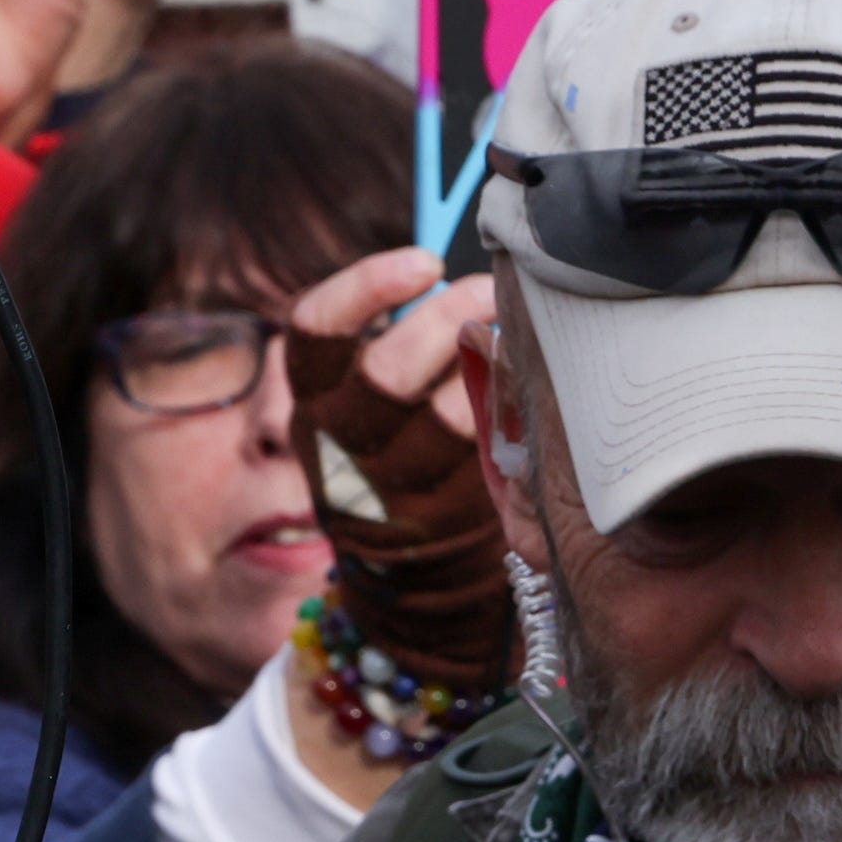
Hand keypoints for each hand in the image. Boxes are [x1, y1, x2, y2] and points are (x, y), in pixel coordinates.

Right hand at [286, 247, 508, 694]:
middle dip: (448, 318)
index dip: (367, 285)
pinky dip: (511, 406)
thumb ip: (396, 342)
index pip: (316, 329)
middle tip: (488, 289)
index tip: (423, 261)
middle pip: (386, 370)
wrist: (411, 580)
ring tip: (516, 325)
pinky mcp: (447, 515)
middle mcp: (343, 444)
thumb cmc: (400, 454)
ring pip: (445, 414)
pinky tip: (528, 379)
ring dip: (491, 360)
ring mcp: (395, 487)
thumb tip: (458, 276)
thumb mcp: (367, 405)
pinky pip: (487, 450)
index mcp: (313, 401)